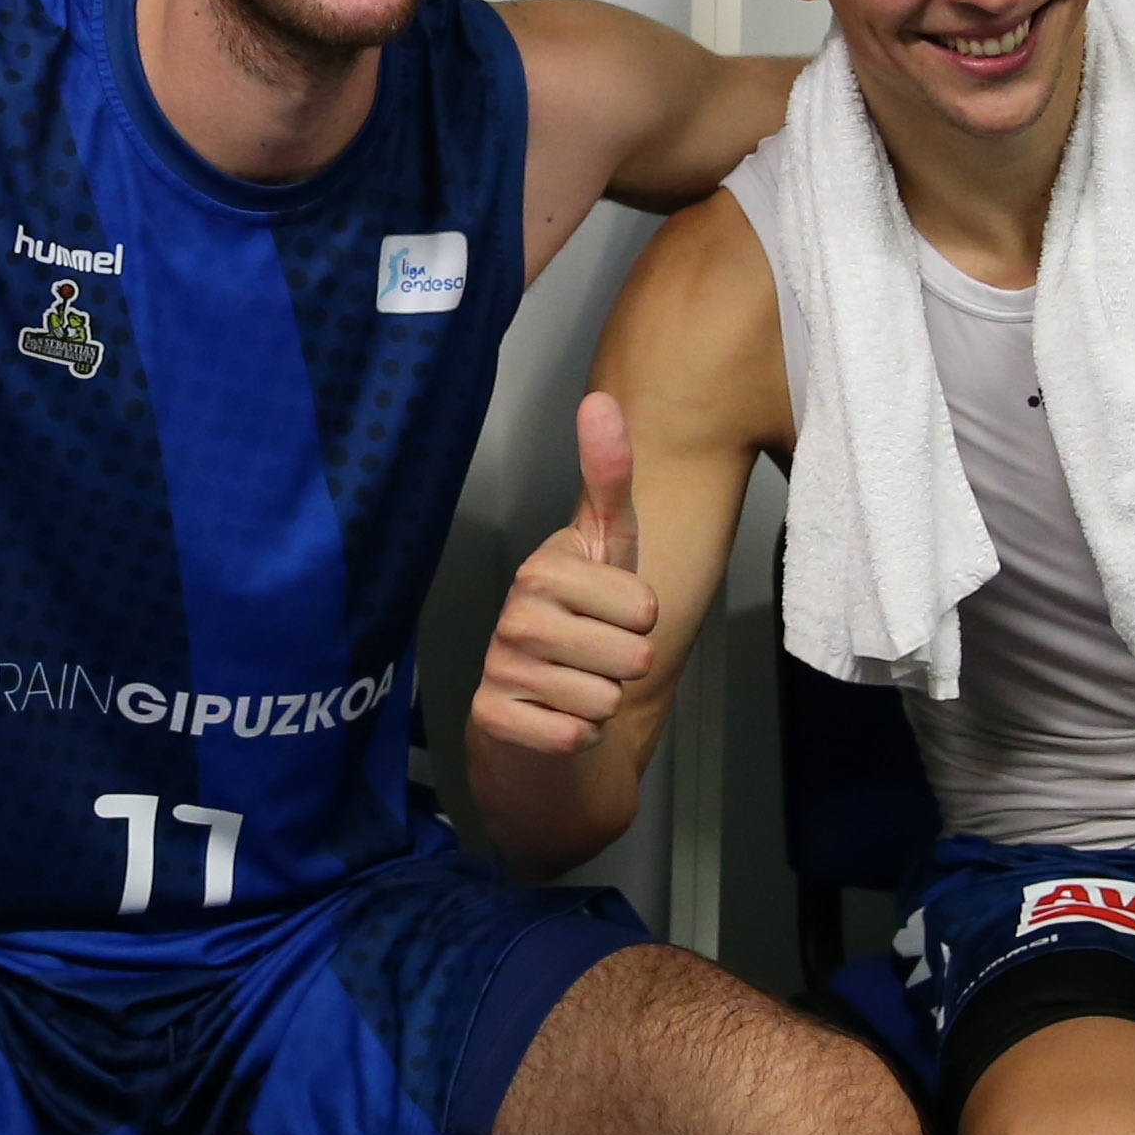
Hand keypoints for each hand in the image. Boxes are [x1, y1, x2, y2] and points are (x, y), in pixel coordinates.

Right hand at [470, 393, 658, 756]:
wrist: (534, 700)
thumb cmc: (581, 619)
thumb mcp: (606, 545)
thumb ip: (609, 477)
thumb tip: (599, 399)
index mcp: (543, 568)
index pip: (643, 605)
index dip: (642, 617)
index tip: (613, 609)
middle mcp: (514, 614)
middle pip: (631, 656)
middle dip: (627, 665)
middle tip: (596, 653)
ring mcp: (500, 667)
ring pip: (605, 700)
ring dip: (603, 701)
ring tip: (574, 682)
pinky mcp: (491, 718)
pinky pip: (573, 736)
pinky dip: (576, 735)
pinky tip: (554, 715)